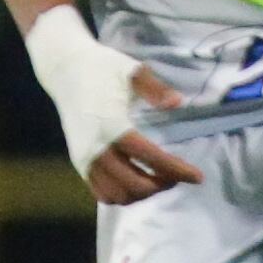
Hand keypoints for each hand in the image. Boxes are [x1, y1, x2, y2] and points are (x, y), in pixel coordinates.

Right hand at [88, 68, 205, 205]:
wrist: (64, 70)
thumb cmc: (101, 67)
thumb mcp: (132, 69)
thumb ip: (155, 88)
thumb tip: (176, 103)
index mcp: (110, 123)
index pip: (148, 156)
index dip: (175, 169)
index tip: (198, 176)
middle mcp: (95, 146)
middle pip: (133, 184)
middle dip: (162, 184)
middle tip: (178, 174)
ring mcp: (84, 158)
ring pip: (117, 194)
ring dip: (143, 193)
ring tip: (160, 179)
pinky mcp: (78, 162)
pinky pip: (101, 192)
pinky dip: (123, 194)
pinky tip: (139, 181)